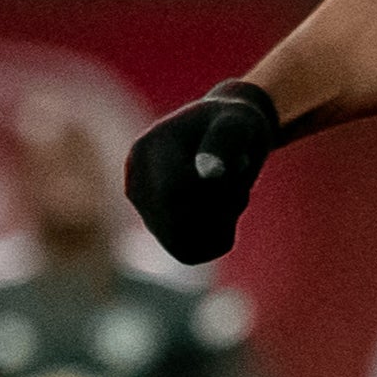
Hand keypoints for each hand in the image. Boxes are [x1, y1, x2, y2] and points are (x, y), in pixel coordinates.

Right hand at [123, 79, 280, 265]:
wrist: (225, 133)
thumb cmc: (234, 124)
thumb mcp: (239, 123)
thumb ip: (225, 143)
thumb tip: (209, 174)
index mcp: (147, 150)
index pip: (174, 193)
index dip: (216, 193)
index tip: (240, 166)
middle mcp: (136, 183)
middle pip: (177, 225)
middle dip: (221, 210)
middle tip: (240, 183)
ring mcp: (144, 209)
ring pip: (184, 245)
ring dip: (221, 224)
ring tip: (230, 191)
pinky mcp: (160, 229)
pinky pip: (191, 253)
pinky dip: (217, 236)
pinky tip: (221, 209)